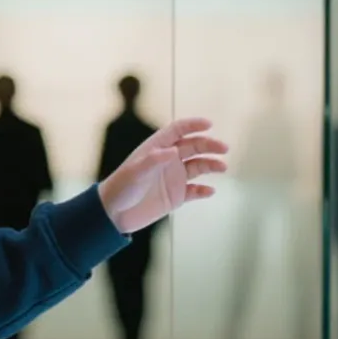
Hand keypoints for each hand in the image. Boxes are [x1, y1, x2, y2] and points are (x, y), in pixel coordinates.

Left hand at [98, 118, 229, 233]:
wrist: (114, 214)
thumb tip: (174, 150)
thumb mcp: (135, 172)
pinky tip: (210, 191)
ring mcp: (174, 177)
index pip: (178, 130)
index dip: (193, 125)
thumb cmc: (121, 187)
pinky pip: (195, 191)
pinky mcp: (177, 196)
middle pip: (193, 147)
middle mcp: (168, 160)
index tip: (209, 124)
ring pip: (199, 167)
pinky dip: (204, 190)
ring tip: (222, 167)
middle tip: (224, 148)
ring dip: (211, 165)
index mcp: (157, 148)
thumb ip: (154, 160)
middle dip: (209, 145)